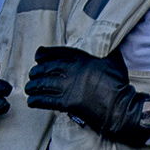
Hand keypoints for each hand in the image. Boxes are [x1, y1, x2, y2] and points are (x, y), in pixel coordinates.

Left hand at [24, 43, 149, 147]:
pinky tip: (31, 102)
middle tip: (32, 75)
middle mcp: (73, 71)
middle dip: (37, 71)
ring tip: (29, 88)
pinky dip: (36, 101)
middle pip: (47, 68)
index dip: (45, 53)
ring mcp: (70, 87)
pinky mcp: (68, 103)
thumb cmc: (119, 86)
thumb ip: (109, 51)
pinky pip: (46, 101)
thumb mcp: (114, 62)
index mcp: (83, 59)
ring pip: (44, 84)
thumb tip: (114, 42)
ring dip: (33, 86)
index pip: (59, 53)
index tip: (37, 55)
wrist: (121, 108)